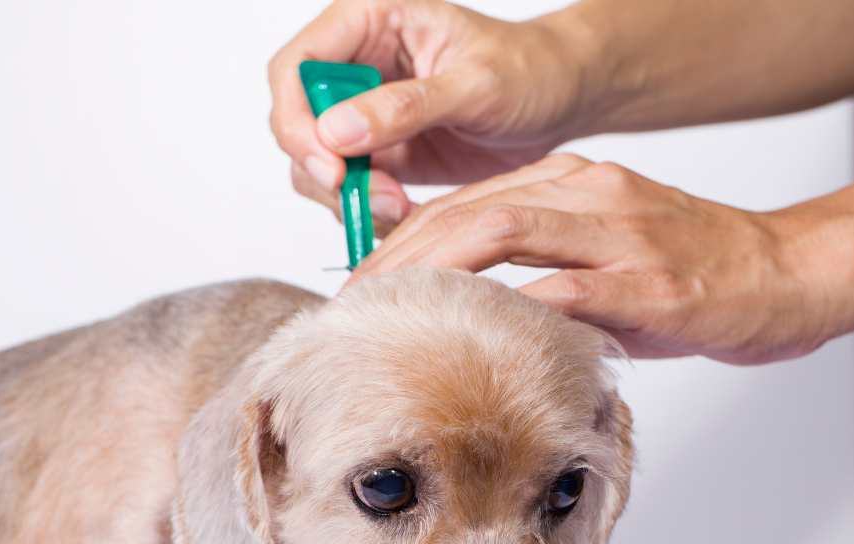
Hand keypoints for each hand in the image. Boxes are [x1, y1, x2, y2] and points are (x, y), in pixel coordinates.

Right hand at [268, 0, 583, 231]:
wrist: (558, 100)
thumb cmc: (527, 70)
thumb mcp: (475, 84)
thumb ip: (406, 106)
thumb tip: (335, 132)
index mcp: (369, 21)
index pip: (296, 67)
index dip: (298, 120)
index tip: (332, 167)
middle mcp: (355, 63)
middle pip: (295, 121)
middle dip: (324, 169)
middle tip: (376, 197)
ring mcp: (361, 111)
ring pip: (314, 163)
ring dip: (346, 196)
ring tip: (399, 206)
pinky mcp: (377, 152)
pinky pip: (347, 188)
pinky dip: (365, 208)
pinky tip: (404, 212)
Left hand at [351, 154, 842, 364]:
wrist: (792, 272)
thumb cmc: (700, 269)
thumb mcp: (612, 252)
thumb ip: (548, 267)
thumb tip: (482, 310)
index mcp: (575, 182)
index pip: (469, 202)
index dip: (408, 240)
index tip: (368, 282)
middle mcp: (590, 192)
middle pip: (470, 212)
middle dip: (402, 256)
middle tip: (359, 302)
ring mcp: (618, 232)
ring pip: (503, 233)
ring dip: (436, 272)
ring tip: (393, 314)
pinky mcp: (647, 280)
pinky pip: (563, 289)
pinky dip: (509, 309)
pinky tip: (471, 335)